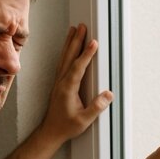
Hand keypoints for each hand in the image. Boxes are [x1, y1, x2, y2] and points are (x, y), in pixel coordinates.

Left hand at [39, 24, 112, 144]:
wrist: (51, 131)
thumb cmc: (66, 126)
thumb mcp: (84, 120)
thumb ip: (96, 107)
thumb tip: (108, 94)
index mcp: (68, 89)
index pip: (78, 67)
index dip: (86, 54)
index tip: (93, 43)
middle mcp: (62, 82)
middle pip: (69, 57)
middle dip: (76, 41)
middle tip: (82, 27)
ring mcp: (59, 81)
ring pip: (64, 57)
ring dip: (70, 43)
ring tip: (74, 30)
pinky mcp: (59, 83)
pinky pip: (62, 62)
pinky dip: (66, 52)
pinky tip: (69, 47)